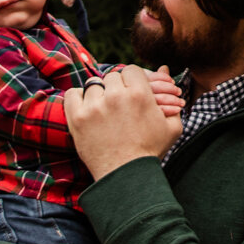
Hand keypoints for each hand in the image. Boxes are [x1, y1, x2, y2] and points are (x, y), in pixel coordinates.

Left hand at [64, 64, 178, 177]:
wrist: (126, 176)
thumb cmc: (150, 152)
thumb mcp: (171, 125)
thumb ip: (168, 94)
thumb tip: (164, 67)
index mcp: (140, 94)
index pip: (131, 70)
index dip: (132, 81)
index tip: (131, 92)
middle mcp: (116, 96)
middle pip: (112, 76)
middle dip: (117, 88)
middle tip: (119, 104)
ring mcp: (94, 107)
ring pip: (94, 85)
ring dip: (99, 95)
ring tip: (104, 110)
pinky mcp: (77, 118)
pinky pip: (72, 94)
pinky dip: (78, 98)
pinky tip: (87, 108)